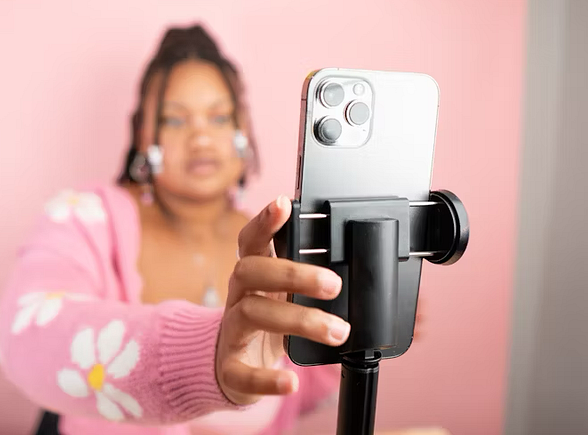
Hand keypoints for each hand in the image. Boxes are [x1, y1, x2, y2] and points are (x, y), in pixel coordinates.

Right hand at [215, 195, 350, 405]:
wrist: (233, 368)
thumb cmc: (268, 323)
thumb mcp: (283, 295)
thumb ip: (307, 281)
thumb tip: (356, 271)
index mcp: (254, 275)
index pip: (251, 240)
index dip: (264, 221)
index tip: (284, 204)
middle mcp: (238, 297)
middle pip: (250, 271)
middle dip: (291, 273)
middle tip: (333, 284)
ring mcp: (232, 331)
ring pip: (252, 314)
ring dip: (298, 321)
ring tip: (337, 331)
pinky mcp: (231, 368)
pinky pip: (242, 372)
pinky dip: (267, 379)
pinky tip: (291, 382)